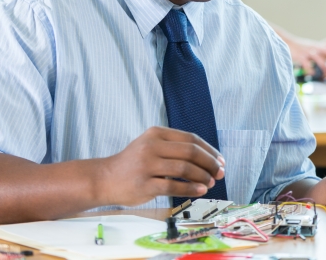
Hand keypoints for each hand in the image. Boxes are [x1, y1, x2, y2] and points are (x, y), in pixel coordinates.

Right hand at [97, 126, 224, 206]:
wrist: (105, 178)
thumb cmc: (134, 164)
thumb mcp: (152, 146)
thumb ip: (176, 149)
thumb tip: (210, 160)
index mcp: (157, 133)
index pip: (191, 139)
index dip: (210, 151)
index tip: (221, 161)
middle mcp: (151, 146)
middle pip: (191, 152)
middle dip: (210, 163)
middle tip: (220, 173)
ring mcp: (146, 165)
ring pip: (184, 168)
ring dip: (202, 176)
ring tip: (210, 183)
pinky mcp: (143, 184)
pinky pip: (173, 186)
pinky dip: (190, 189)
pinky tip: (200, 190)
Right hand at [286, 36, 325, 75]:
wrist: (287, 42)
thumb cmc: (302, 47)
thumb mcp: (313, 48)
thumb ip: (322, 53)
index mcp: (319, 46)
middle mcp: (315, 47)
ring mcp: (307, 51)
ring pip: (318, 57)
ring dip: (323, 65)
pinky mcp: (299, 55)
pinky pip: (305, 63)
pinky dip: (309, 69)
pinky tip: (312, 74)